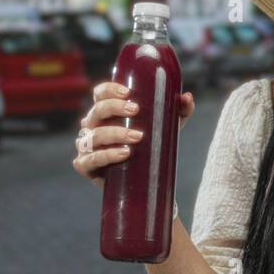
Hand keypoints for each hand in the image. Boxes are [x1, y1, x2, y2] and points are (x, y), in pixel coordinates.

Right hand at [72, 81, 194, 188]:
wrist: (142, 183)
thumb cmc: (149, 148)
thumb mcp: (165, 129)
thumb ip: (178, 112)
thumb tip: (187, 97)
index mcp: (106, 113)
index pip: (100, 94)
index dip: (109, 90)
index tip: (128, 92)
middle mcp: (92, 127)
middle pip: (96, 111)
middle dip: (114, 108)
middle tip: (136, 110)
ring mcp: (86, 146)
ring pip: (94, 135)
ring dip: (115, 133)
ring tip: (138, 137)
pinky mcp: (86, 166)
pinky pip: (91, 159)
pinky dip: (107, 155)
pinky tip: (124, 153)